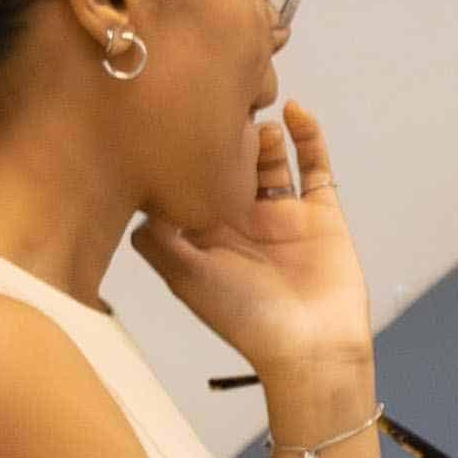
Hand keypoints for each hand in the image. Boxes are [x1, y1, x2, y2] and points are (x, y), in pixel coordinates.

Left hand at [130, 101, 377, 401]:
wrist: (310, 348)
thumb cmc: (242, 315)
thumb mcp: (186, 276)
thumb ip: (156, 238)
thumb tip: (135, 195)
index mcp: (205, 231)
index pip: (189, 179)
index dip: (178, 152)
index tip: (167, 116)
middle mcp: (241, 218)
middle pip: (230, 162)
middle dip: (224, 137)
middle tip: (215, 109)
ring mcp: (282, 214)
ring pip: (271, 159)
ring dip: (261, 135)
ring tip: (252, 119)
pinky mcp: (322, 214)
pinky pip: (316, 168)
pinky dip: (309, 138)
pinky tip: (295, 110)